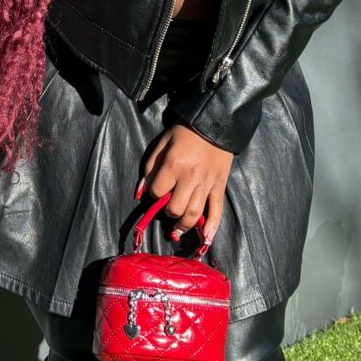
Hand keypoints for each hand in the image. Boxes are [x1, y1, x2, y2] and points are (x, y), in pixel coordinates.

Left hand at [138, 124, 232, 244]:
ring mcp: (207, 183)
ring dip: (184, 226)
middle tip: (168, 209)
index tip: (158, 190)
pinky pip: (217, 209)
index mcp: (173, 165)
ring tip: (177, 231)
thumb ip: (151, 167)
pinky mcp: (220, 185)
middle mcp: (190, 177)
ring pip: (194, 213)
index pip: (158, 191)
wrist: (215, 122)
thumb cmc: (185, 131)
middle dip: (169, 212)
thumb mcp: (162, 143)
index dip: (155, 194)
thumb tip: (141, 192)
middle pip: (175, 208)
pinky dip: (212, 225)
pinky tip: (206, 237)